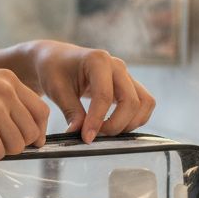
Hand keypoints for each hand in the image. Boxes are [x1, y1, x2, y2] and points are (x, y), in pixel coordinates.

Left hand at [30, 41, 155, 141]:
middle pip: (131, 101)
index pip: (104, 95)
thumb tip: (78, 133)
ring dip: (129, 123)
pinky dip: (135, 119)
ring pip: (144, 103)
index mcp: (97, 60)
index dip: (97, 120)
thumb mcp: (56, 89)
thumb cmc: (54, 70)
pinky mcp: (129, 85)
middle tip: (95, 136)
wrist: (57, 59)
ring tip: (105, 132)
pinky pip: (144, 104)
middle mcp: (117, 66)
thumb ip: (71, 111)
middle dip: (115, 124)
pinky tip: (114, 126)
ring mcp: (126, 75)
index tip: (87, 138)